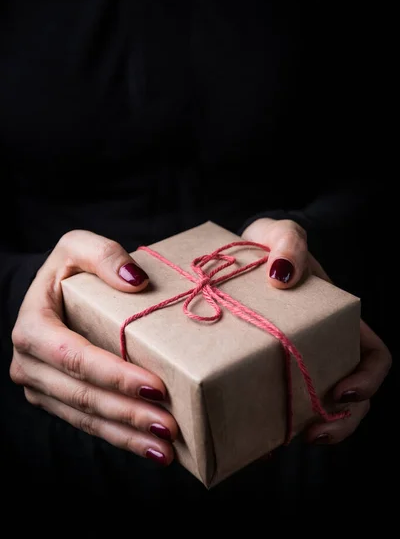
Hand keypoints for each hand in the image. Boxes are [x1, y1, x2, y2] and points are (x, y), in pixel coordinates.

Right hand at [10, 230, 177, 465]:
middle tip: (169, 425)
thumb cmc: (67, 270)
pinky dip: (119, 438)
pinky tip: (149, 448)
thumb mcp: (78, 247)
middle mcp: (30, 365)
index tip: (154, 387)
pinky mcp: (55, 401)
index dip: (115, 375)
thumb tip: (135, 281)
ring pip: (87, 418)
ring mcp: (41, 388)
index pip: (76, 358)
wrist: (49, 295)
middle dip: (127, 413)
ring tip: (166, 449)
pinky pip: (88, 424)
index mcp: (33, 328)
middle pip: (83, 396)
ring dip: (126, 434)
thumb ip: (104, 255)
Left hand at [242, 217, 391, 444]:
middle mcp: (322, 347)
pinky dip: (270, 430)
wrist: (234, 257)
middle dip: (342, 422)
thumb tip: (283, 276)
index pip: (373, 356)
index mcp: (337, 321)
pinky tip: (253, 441)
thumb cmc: (268, 245)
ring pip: (318, 410)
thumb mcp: (280, 234)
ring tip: (284, 443)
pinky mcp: (265, 373)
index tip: (343, 391)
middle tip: (313, 434)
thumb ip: (288, 243)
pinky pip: (277, 410)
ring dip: (310, 432)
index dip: (369, 379)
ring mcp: (295, 363)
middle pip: (351, 397)